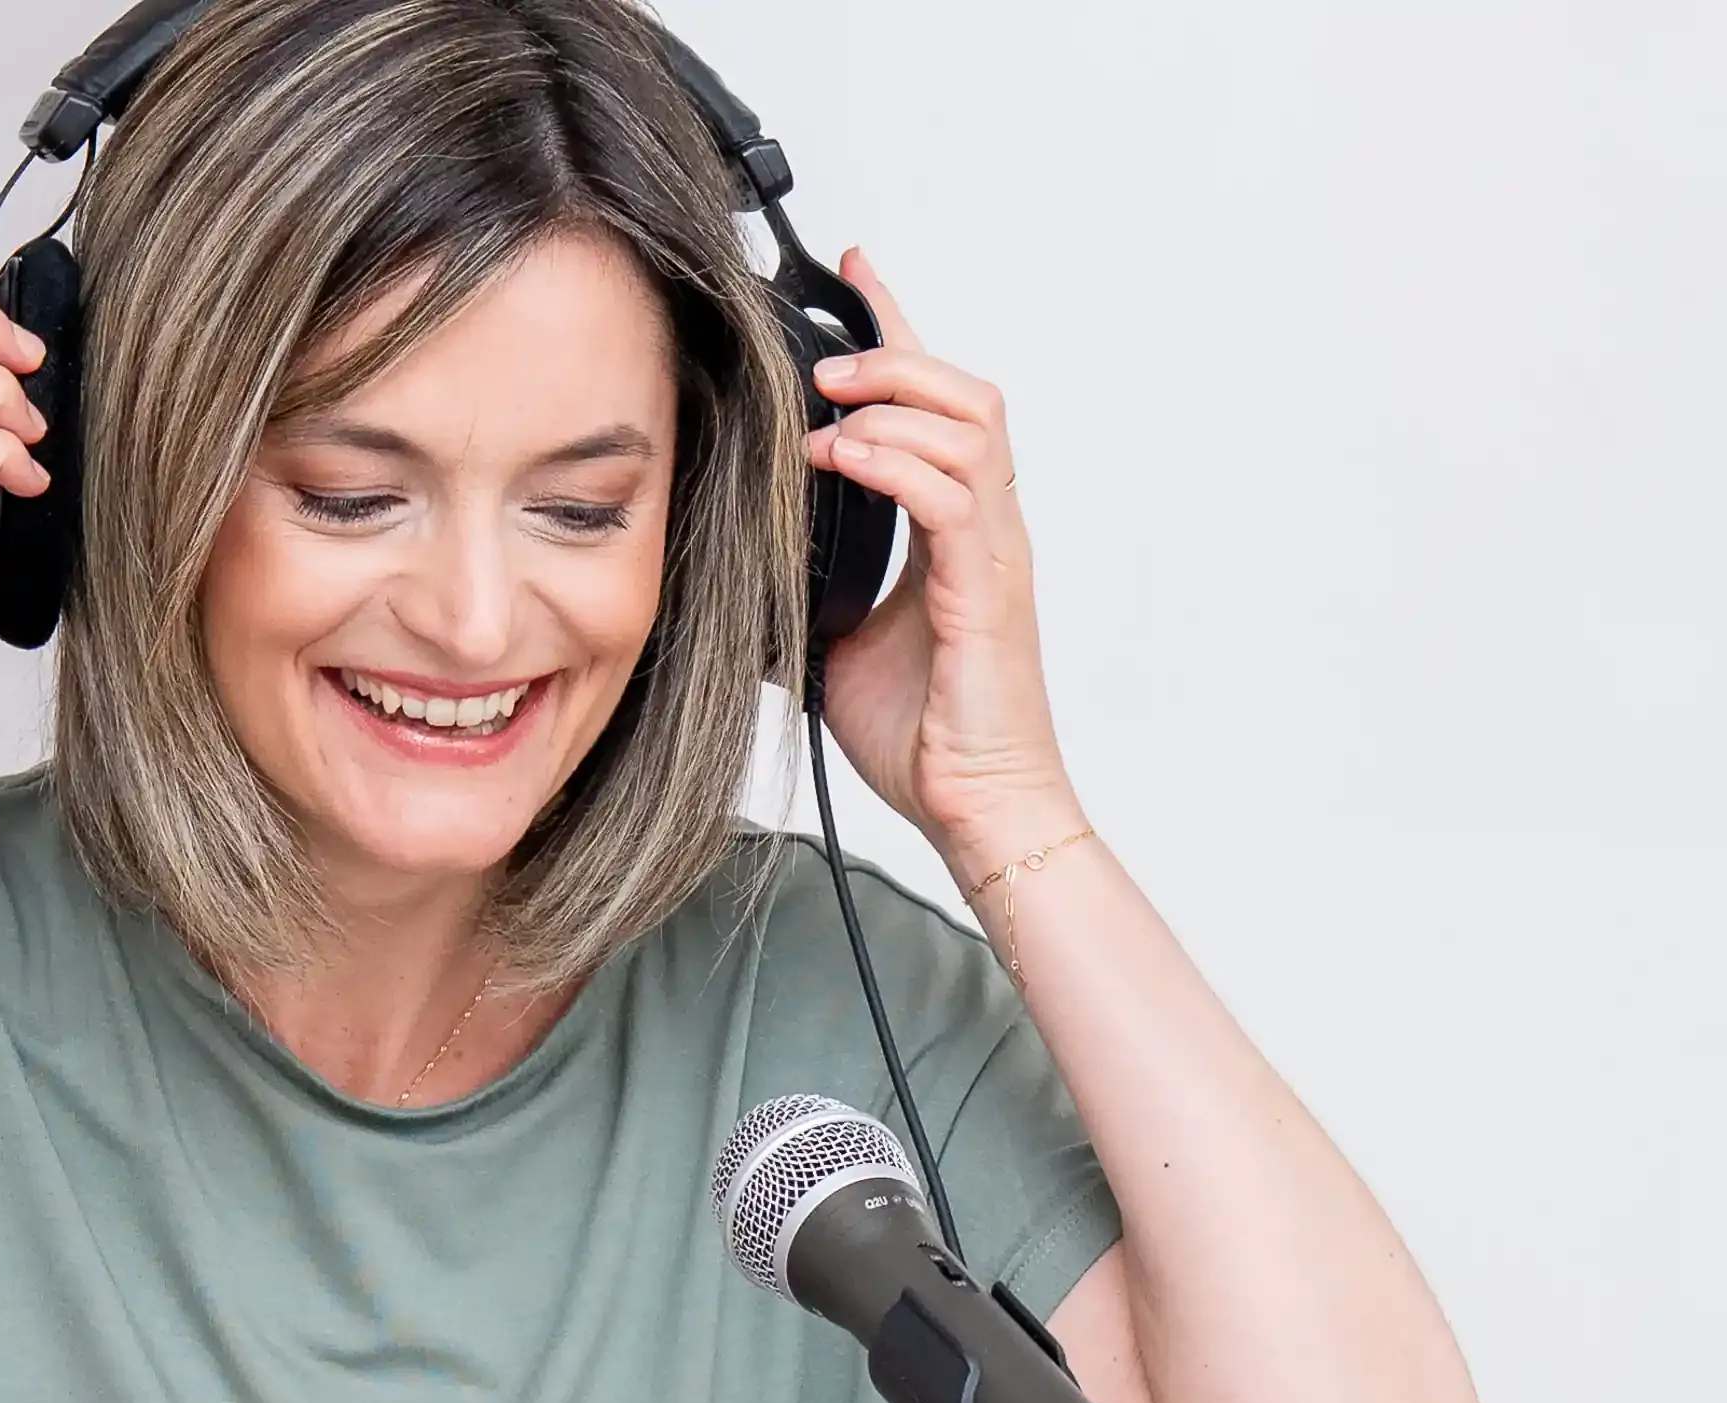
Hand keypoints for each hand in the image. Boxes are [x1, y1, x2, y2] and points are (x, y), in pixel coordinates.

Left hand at [807, 247, 1087, 873]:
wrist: (977, 808)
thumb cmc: (923, 734)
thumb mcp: (835, 639)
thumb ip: (804, 583)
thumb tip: (733, 556)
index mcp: (956, 531)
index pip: (937, 405)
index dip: (899, 329)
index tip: (854, 270)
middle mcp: (986, 528)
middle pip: (968, 391)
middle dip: (898, 349)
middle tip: (830, 352)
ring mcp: (993, 553)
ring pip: (970, 424)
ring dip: (893, 398)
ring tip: (830, 406)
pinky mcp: (987, 589)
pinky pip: (953, 496)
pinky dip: (896, 463)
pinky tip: (843, 461)